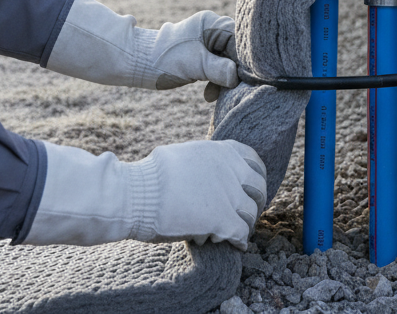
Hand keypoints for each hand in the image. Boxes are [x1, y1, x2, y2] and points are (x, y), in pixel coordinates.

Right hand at [23, 139, 266, 248]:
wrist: (139, 194)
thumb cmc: (153, 177)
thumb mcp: (186, 155)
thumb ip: (206, 160)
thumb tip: (211, 167)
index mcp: (221, 150)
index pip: (254, 161)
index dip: (256, 178)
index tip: (253, 188)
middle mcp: (230, 169)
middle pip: (258, 188)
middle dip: (255, 202)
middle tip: (248, 213)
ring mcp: (228, 194)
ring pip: (250, 213)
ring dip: (245, 224)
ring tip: (237, 232)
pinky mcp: (222, 219)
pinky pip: (240, 233)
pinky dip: (239, 240)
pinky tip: (235, 245)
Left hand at [46, 0, 238, 97]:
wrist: (136, 62)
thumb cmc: (164, 59)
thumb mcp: (195, 65)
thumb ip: (220, 69)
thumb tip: (237, 77)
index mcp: (212, 23)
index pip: (240, 40)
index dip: (244, 61)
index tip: (243, 80)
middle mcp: (211, 29)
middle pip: (235, 50)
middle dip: (233, 72)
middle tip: (229, 90)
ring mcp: (205, 41)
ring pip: (226, 60)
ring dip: (223, 79)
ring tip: (212, 95)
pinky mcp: (200, 54)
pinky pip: (217, 66)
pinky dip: (215, 80)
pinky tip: (208, 93)